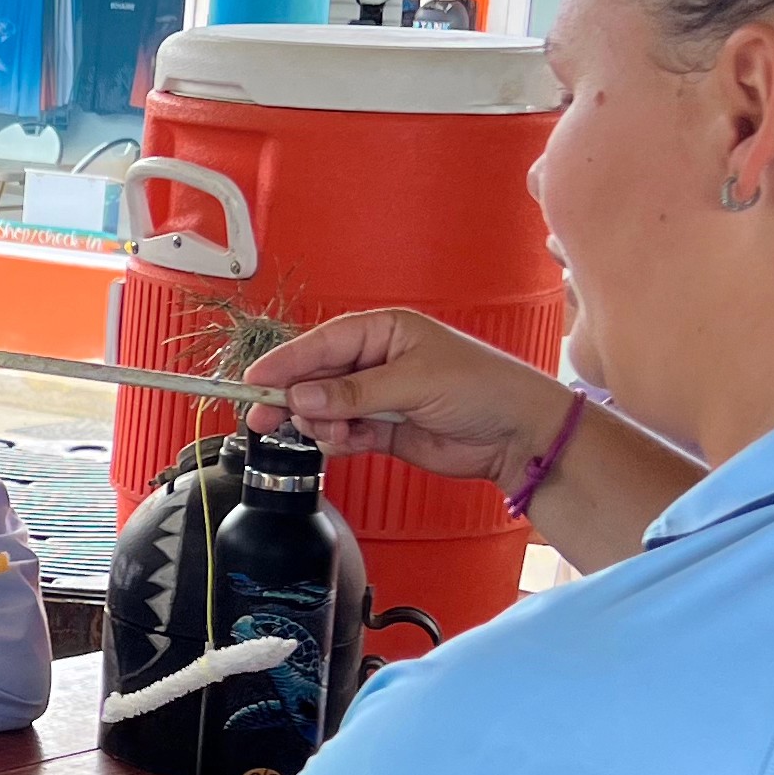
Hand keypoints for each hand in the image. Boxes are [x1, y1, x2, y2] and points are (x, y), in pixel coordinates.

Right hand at [250, 308, 570, 486]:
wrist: (518, 435)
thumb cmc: (482, 388)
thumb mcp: (414, 382)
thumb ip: (354, 393)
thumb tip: (303, 398)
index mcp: (385, 331)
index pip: (322, 343)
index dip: (286, 362)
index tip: (255, 380)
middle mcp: (376, 361)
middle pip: (316, 377)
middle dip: (292, 398)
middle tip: (263, 418)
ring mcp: (378, 397)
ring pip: (324, 409)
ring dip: (320, 424)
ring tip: (336, 433)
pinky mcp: (383, 429)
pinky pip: (342, 433)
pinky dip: (338, 441)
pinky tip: (350, 443)